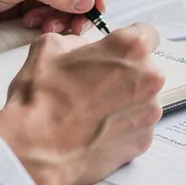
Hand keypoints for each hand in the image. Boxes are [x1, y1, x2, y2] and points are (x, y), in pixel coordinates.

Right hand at [0, 24, 164, 184]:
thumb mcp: (49, 48)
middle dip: (123, 74)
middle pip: (144, 70)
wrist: (36, 149)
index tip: (119, 52)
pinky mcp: (144, 140)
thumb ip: (75, 41)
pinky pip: (137, 126)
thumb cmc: (42, 101)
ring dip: (123, 101)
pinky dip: (121, 126)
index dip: (129, 43)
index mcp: (129, 49)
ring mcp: (148, 112)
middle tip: (94, 85)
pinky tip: (96, 129)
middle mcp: (148, 79)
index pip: (147, 34)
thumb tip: (80, 48)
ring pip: (142, 99)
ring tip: (90, 110)